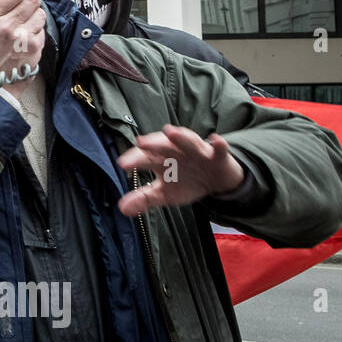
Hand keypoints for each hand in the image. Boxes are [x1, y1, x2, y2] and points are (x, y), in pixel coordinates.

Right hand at [0, 0, 44, 98]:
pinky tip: (26, 39)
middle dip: (31, 0)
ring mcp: (23, 38)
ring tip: (25, 23)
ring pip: (41, 13)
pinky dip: (36, 32)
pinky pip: (42, 30)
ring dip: (35, 16)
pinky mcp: (35, 47)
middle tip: (25, 6)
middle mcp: (7, 26)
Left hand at [116, 125, 244, 216]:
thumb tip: (123, 209)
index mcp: (160, 160)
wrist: (216, 181)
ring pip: (188, 142)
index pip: (144, 157)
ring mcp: (197, 152)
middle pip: (162, 146)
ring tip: (170, 132)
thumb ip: (144, 198)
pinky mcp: (217, 156)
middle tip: (141, 143)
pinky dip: (218, 144)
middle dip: (152, 144)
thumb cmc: (186, 182)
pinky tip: (215, 139)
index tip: (122, 164)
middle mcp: (176, 152)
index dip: (134, 160)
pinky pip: (218, 149)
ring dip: (180, 137)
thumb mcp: (164, 193)